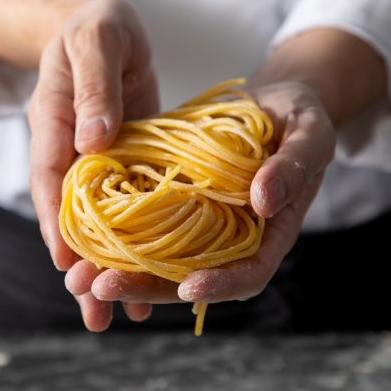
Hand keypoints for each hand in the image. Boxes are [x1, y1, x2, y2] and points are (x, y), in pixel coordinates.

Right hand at [27, 0, 158, 330]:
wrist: (106, 30)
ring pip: (97, 224)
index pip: (50, 178)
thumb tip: (92, 141)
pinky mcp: (125, 166)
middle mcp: (70, 152)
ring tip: (118, 317)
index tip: (67, 263)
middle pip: (68, 217)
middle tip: (92, 313)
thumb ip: (93, 88)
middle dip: (80, 265)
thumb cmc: (96, 27)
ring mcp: (97, 164)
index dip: (56, 223)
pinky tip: (151, 275)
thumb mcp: (97, 42)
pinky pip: (126, 211)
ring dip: (107, 268)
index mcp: (54, 123)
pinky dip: (135, 243)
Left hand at [65, 81, 335, 323]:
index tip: (187, 288)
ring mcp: (200, 220)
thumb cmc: (302, 117)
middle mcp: (231, 235)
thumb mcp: (310, 134)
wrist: (273, 102)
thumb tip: (264, 201)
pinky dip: (116, 231)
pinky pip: (145, 221)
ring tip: (80, 274)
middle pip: (190, 276)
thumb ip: (295, 166)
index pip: (248, 273)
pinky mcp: (176, 198)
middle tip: (102, 287)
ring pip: (160, 257)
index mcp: (269, 232)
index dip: (220, 284)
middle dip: (147, 286)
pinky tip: (84, 232)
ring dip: (121, 268)